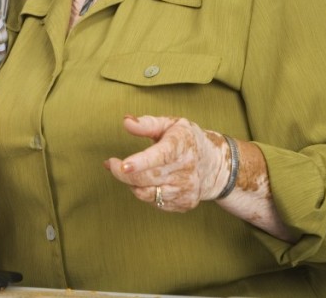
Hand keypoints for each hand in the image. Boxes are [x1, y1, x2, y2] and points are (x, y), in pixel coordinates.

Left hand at [103, 114, 229, 212]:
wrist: (213, 164)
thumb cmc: (186, 140)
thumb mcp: (170, 124)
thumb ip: (147, 123)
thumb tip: (126, 121)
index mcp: (182, 147)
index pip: (160, 157)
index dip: (140, 162)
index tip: (122, 165)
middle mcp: (186, 171)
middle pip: (148, 178)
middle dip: (123, 174)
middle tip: (111, 164)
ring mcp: (187, 190)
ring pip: (149, 194)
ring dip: (132, 184)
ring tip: (129, 172)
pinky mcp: (185, 203)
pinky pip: (156, 203)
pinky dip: (144, 193)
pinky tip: (144, 182)